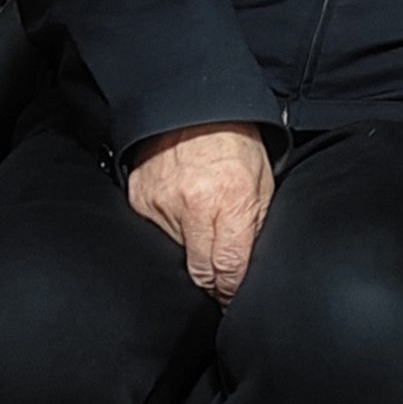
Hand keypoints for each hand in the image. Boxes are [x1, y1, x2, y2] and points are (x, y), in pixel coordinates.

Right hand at [126, 124, 276, 298]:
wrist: (194, 106)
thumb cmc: (235, 141)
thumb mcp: (263, 182)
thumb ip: (255, 227)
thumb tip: (247, 268)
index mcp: (230, 201)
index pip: (228, 269)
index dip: (231, 291)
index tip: (233, 297)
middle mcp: (193, 206)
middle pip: (200, 273)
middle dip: (212, 281)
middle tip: (220, 278)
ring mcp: (161, 204)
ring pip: (176, 254)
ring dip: (191, 249)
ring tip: (202, 221)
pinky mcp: (140, 201)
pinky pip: (156, 233)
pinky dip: (171, 229)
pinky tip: (182, 209)